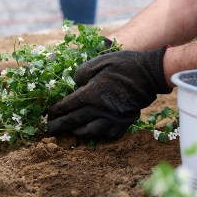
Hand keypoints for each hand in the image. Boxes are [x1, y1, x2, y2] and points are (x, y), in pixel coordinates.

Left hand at [46, 47, 170, 140]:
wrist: (149, 73)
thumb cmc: (124, 64)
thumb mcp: (100, 61)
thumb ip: (83, 72)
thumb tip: (74, 83)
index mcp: (93, 93)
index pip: (69, 105)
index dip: (56, 110)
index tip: (47, 113)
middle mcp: (101, 109)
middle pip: (75, 121)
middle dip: (59, 126)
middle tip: (47, 130)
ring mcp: (113, 117)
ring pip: (91, 132)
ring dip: (77, 133)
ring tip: (70, 132)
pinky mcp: (125, 121)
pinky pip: (109, 135)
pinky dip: (99, 136)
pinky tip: (94, 132)